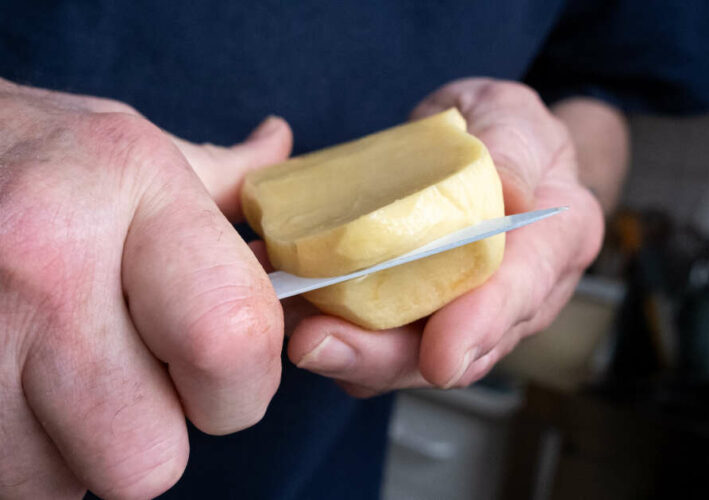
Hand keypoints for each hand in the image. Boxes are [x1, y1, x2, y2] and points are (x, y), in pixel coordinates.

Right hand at [0, 80, 289, 498]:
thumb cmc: (25, 154)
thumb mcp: (130, 147)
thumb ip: (221, 179)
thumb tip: (282, 146)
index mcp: (126, 191)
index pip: (229, 341)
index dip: (244, 382)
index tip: (225, 368)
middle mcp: (43, 266)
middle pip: (148, 456)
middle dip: (159, 433)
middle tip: (136, 378)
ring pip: (68, 483)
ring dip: (79, 449)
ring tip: (57, 369)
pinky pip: (11, 479)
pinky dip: (27, 452)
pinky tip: (14, 382)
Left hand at [285, 78, 603, 395]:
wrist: (485, 145)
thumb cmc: (507, 131)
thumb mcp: (514, 118)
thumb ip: (512, 150)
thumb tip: (509, 190)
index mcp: (554, 243)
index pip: (522, 290)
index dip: (481, 326)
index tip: (441, 358)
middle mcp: (515, 295)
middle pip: (458, 348)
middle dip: (389, 356)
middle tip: (321, 344)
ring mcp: (466, 311)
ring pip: (414, 356)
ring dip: (354, 355)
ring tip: (300, 334)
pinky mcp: (424, 313)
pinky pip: (383, 338)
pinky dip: (340, 334)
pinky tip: (299, 314)